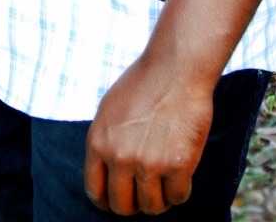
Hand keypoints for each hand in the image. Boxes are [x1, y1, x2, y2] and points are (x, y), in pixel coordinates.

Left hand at [83, 54, 213, 214]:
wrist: (175, 68)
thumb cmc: (143, 84)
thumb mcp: (109, 110)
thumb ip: (105, 143)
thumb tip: (106, 176)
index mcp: (98, 143)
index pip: (96, 192)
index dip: (107, 201)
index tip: (118, 199)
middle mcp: (120, 157)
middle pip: (123, 206)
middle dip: (134, 203)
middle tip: (144, 192)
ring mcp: (149, 163)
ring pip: (152, 207)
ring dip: (158, 199)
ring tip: (163, 183)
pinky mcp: (178, 165)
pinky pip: (178, 197)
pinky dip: (179, 191)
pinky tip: (180, 174)